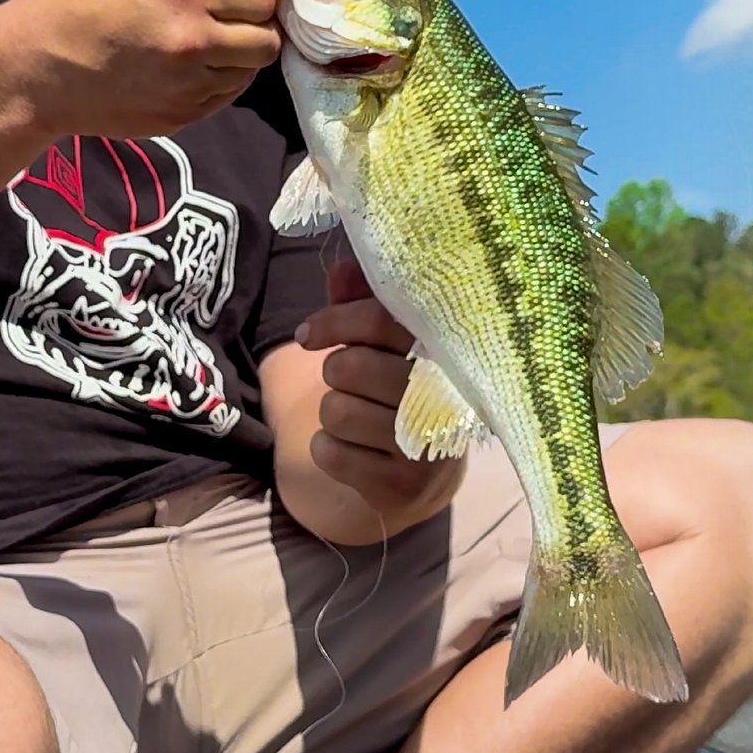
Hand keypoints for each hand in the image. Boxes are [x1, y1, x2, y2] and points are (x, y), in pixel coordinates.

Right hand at [0, 0, 281, 139]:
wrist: (32, 67)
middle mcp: (194, 38)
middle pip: (268, 37)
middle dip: (254, 24)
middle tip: (228, 17)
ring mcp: (190, 84)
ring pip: (252, 69)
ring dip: (238, 55)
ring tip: (202, 41)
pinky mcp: (183, 116)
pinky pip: (227, 95)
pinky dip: (217, 80)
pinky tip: (184, 66)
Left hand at [293, 256, 464, 517]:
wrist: (428, 480)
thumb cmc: (401, 393)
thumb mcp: (389, 347)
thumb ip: (364, 306)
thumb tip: (340, 268)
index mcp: (445, 352)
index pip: (381, 320)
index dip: (335, 320)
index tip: (307, 334)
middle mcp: (445, 396)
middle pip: (350, 367)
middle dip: (335, 372)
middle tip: (348, 381)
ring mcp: (426, 444)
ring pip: (337, 411)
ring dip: (333, 413)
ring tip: (358, 418)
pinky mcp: (403, 484)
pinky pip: (331, 454)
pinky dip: (328, 449)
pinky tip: (354, 451)